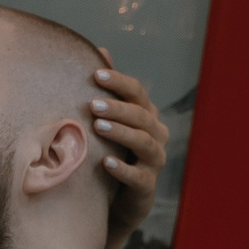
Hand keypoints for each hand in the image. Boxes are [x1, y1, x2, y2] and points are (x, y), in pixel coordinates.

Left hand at [90, 58, 168, 248]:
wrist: (112, 200)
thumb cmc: (110, 149)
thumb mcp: (107, 118)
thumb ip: (107, 88)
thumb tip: (101, 49)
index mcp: (147, 115)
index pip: (137, 93)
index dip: (119, 82)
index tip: (95, 74)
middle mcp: (156, 136)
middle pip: (142, 116)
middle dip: (118, 108)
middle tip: (92, 104)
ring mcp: (154, 162)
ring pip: (144, 143)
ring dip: (122, 133)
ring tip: (98, 127)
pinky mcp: (146, 188)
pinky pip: (139, 178)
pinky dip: (124, 169)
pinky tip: (106, 163)